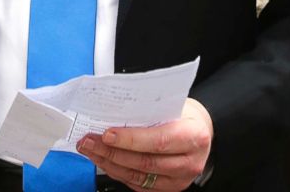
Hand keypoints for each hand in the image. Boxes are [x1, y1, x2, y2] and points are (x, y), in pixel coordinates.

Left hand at [78, 97, 212, 189]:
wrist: (200, 132)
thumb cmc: (184, 115)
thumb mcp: (174, 106)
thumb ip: (149, 111)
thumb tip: (113, 111)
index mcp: (194, 136)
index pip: (157, 141)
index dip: (130, 139)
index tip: (107, 134)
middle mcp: (189, 163)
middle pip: (144, 161)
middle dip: (111, 151)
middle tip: (89, 140)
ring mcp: (179, 180)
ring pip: (137, 176)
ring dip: (109, 163)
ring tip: (90, 149)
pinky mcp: (167, 189)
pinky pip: (137, 185)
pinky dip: (117, 172)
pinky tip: (104, 161)